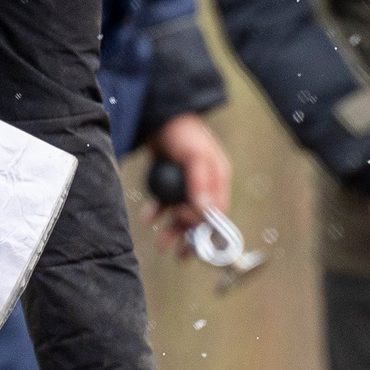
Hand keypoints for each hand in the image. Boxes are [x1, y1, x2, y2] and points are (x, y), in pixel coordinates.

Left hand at [145, 113, 231, 256]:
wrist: (159, 114)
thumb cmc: (182, 132)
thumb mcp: (194, 156)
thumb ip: (200, 183)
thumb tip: (204, 212)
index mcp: (219, 177)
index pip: (219, 212)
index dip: (208, 231)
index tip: (197, 247)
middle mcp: (206, 182)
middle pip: (201, 217)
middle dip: (189, 236)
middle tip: (178, 254)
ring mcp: (188, 182)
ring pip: (182, 212)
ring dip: (172, 228)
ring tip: (161, 243)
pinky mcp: (171, 180)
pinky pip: (167, 202)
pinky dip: (159, 211)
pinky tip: (150, 217)